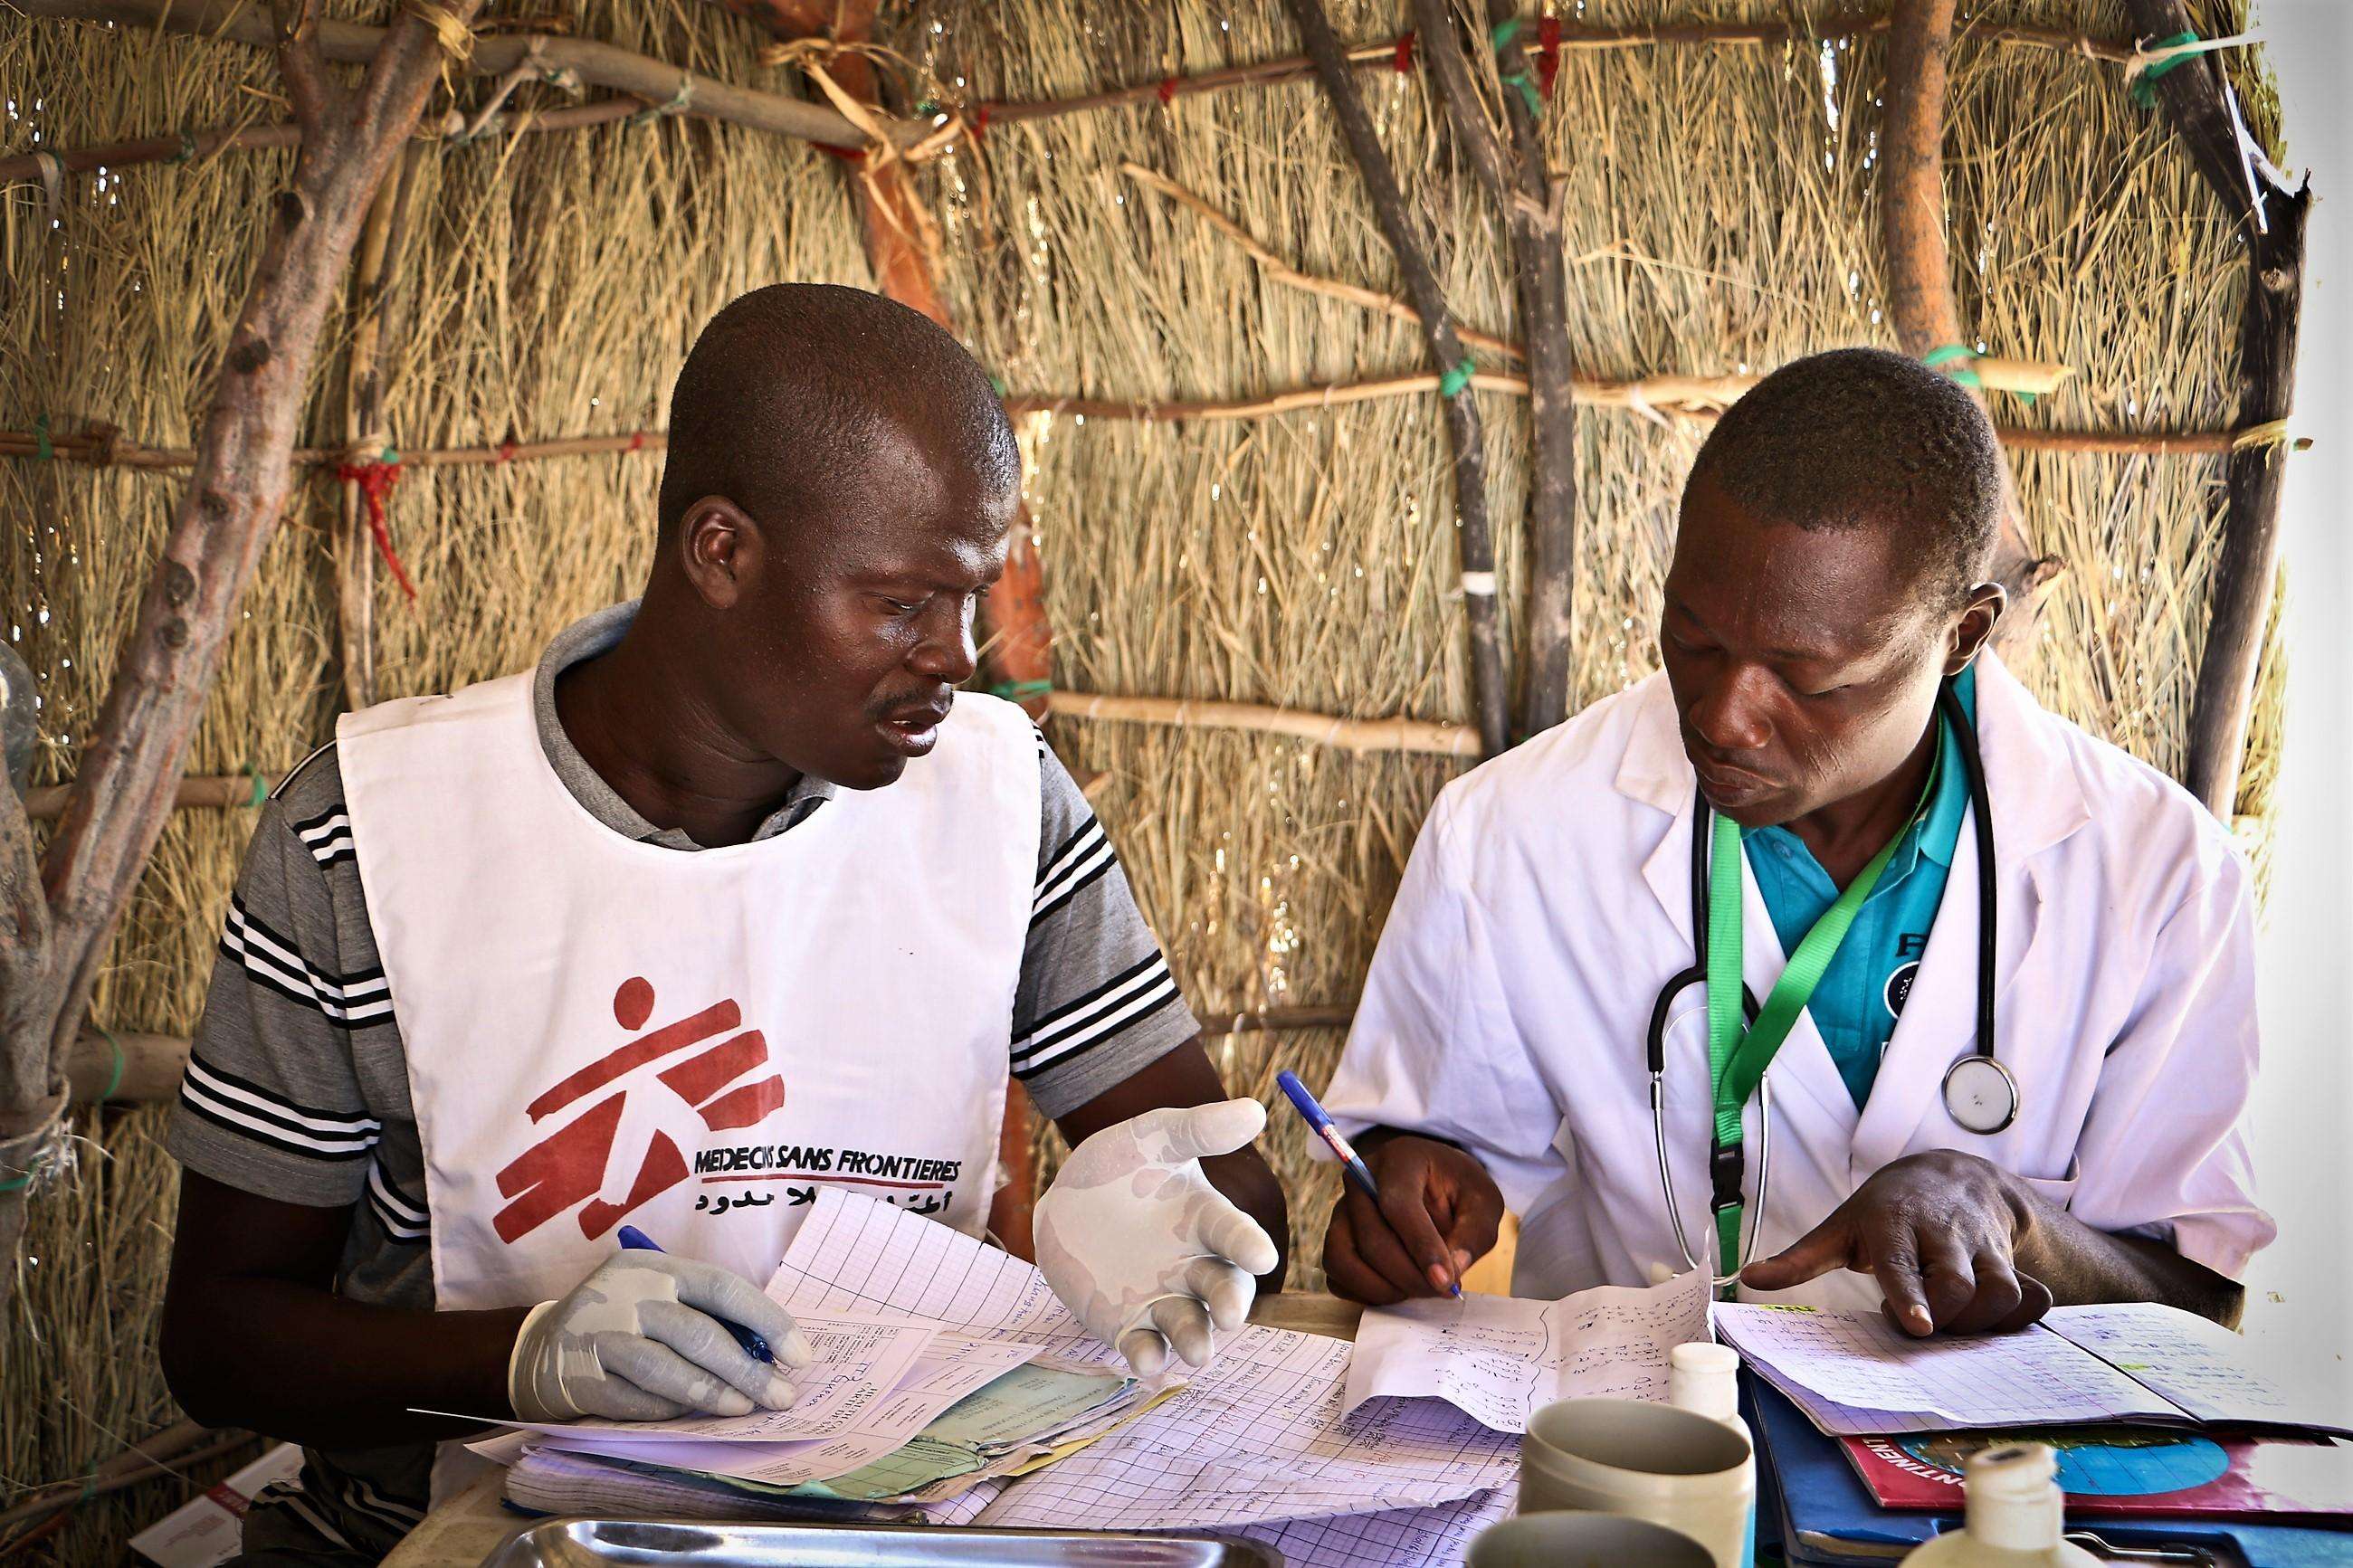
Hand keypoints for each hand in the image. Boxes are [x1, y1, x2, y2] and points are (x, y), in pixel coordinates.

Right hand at [509, 1251, 813, 1421]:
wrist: (538, 1346)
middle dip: (747, 1369)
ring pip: (665, 1368)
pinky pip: (635, 1399)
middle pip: (698, 1332)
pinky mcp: (580, 1374)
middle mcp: (628, 1293)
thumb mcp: (657, 1296)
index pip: (722, 1287)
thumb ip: (703, 1314)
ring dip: (711, 1393)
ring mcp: (600, 1333)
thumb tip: (770, 1353)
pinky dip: (667, 1410)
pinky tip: (690, 1416)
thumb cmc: (621, 1320)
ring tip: (743, 1409)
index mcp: (657, 1266)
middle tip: (780, 1396)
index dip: (767, 1319)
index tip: (801, 1355)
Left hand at [1033, 1098, 1281, 1376]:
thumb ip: (1198, 1128)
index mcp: (1207, 1221)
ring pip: (1189, 1325)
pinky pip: (1142, 1344)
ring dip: (1196, 1340)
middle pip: (1223, 1288)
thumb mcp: (1153, 1138)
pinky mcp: (1126, 1324)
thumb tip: (1254, 1110)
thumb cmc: (1122, 1166)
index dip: (1248, 1245)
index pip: (1235, 1235)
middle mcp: (1194, 1265)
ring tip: (1197, 1353)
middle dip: (1230, 1302)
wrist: (1066, 1202)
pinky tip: (1145, 1360)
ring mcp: (1162, 1298)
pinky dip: (1147, 1356)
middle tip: (1232, 1314)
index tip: (1261, 1255)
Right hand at [1321, 1133, 1504, 1304]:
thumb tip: (1452, 1271)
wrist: (1433, 1182)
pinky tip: (1397, 1290)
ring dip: (1382, 1288)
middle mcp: (1360, 1181)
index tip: (1445, 1281)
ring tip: (1417, 1289)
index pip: (1398, 1205)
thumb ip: (1474, 1233)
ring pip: (1342, 1258)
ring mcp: (1342, 1211)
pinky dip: (1364, 1293)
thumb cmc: (1458, 1189)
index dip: (1421, 1247)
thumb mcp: (1483, 1202)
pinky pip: (1336, 1275)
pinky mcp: (1336, 1238)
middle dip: (1409, 1276)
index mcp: (1400, 1159)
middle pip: (1371, 1238)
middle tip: (1441, 1290)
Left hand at [1739, 1150, 2054, 1335]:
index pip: (1901, 1263)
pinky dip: (2023, 1315)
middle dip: (1942, 1314)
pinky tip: (1996, 1320)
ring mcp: (1983, 1246)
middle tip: (1918, 1321)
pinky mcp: (2012, 1259)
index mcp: (1894, 1224)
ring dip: (1979, 1322)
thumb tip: (1748, 1279)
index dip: (1910, 1295)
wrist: (1951, 1175)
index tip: (1918, 1325)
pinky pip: (2032, 1295)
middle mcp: (1943, 1232)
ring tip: (1949, 1321)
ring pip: (1999, 1293)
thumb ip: (1798, 1259)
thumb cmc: (1885, 1211)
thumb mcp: (1839, 1228)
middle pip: (1956, 1286)